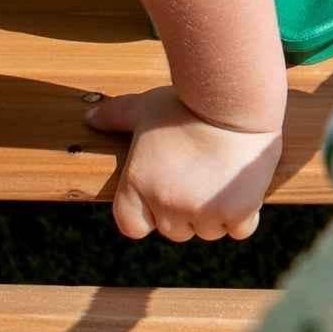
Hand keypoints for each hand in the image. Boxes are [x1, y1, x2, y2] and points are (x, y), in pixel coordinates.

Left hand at [87, 90, 282, 241]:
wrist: (235, 100)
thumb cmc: (187, 102)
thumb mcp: (146, 106)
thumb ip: (116, 116)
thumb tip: (89, 118)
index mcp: (137, 184)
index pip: (133, 225)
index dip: (148, 213)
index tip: (165, 192)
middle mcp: (166, 204)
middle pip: (175, 230)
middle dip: (186, 211)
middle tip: (200, 175)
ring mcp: (202, 212)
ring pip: (209, 231)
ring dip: (216, 213)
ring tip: (222, 175)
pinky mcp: (236, 212)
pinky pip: (240, 228)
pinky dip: (244, 213)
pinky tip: (243, 186)